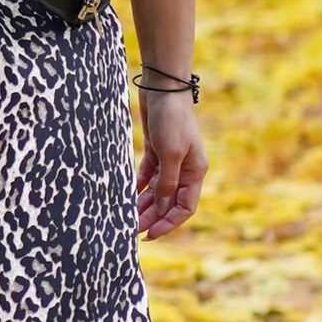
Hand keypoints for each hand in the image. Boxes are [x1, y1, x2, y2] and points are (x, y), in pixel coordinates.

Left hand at [134, 91, 205, 236]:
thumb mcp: (170, 152)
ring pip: (156, 190)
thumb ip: (167, 181)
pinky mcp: (155, 150)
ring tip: (126, 217)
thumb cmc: (172, 119)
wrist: (163, 87)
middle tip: (132, 229)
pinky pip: (147, 176)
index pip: (185, 207)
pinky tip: (127, 195)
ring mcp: (170, 160)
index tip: (150, 234)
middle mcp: (184, 169)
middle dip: (152, 216)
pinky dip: (138, 186)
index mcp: (195, 173)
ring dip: (143, 204)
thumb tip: (161, 206)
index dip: (169, 223)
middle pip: (168, 201)